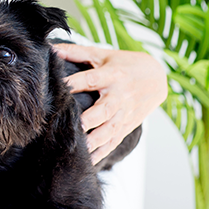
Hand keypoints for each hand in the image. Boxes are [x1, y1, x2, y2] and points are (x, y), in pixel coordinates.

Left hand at [52, 43, 166, 164]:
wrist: (157, 77)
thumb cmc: (124, 63)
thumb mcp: (102, 54)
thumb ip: (75, 52)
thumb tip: (50, 47)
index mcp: (111, 75)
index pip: (90, 79)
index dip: (75, 84)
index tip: (59, 90)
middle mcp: (119, 95)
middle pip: (104, 110)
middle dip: (90, 120)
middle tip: (73, 128)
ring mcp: (124, 113)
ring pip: (110, 130)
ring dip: (95, 141)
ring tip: (80, 150)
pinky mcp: (127, 125)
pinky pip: (114, 141)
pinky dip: (102, 152)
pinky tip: (89, 161)